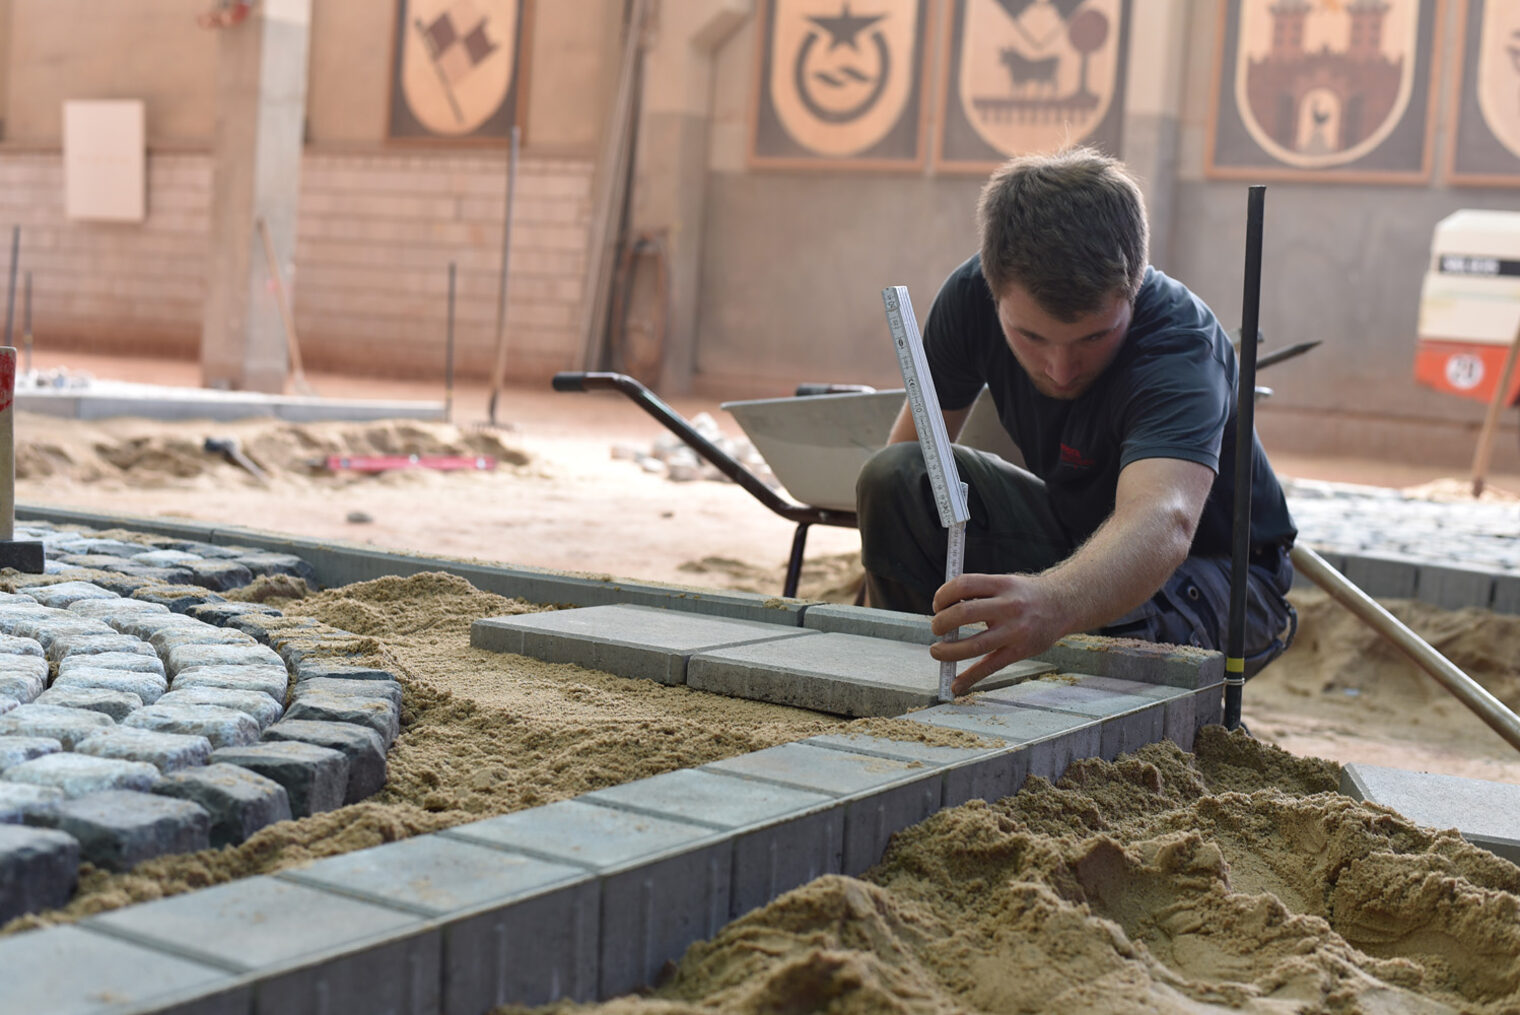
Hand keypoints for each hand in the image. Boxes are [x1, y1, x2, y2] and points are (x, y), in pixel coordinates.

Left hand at [929, 573, 1067, 695]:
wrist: (1063, 605)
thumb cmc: (1026, 595)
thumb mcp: (1005, 583)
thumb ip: (978, 593)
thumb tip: (944, 612)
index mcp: (1002, 584)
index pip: (963, 585)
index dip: (943, 596)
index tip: (937, 606)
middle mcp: (1009, 606)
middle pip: (964, 613)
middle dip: (941, 623)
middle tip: (936, 629)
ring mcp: (1015, 631)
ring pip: (974, 644)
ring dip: (948, 651)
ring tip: (937, 652)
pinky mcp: (1020, 651)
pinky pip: (990, 667)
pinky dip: (970, 678)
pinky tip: (956, 685)